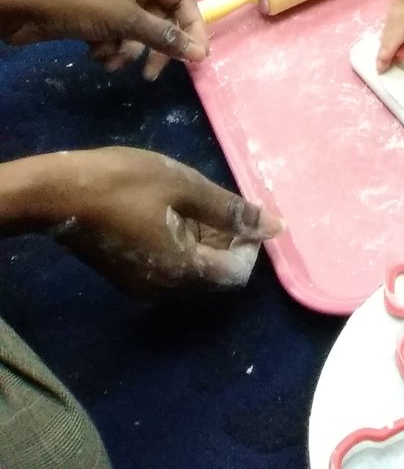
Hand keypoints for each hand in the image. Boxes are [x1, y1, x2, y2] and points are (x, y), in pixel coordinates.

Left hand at [0, 0, 208, 79]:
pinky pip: (115, 39)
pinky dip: (108, 50)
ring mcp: (111, 3)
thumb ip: (164, 36)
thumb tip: (201, 53)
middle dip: (156, 47)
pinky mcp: (93, 20)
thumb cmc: (78, 1)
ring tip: (111, 62)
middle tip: (152, 73)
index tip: (197, 56)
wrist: (20, 4)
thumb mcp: (125, 18)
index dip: (192, 26)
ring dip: (127, 51)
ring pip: (136, 34)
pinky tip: (94, 55)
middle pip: (160, 20)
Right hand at [39, 148, 282, 295]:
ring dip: (202, 233)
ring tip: (193, 196)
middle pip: (212, 269)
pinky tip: (171, 206)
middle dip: (225, 236)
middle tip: (216, 196)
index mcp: (182, 271)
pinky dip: (179, 237)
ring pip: (190, 263)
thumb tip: (276, 227)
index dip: (248, 243)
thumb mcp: (186, 187)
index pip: (235, 273)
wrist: (58, 192)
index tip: (243, 211)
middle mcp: (164, 288)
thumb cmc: (126, 184)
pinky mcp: (126, 273)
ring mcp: (141, 284)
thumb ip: (231, 210)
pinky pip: (167, 261)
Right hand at [375, 0, 403, 70]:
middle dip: (385, 47)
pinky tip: (395, 29)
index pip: (396, 34)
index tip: (381, 67)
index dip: (388, 51)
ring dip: (388, 37)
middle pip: (389, 29)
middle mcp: (398, 4)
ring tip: (387, 52)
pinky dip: (392, 25)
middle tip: (382, 64)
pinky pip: (392, 13)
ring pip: (389, 22)